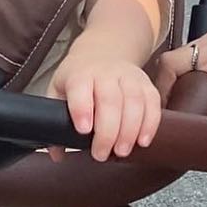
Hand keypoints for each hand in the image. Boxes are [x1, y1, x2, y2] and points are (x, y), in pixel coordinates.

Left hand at [48, 52, 162, 162]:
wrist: (104, 51)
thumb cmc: (80, 77)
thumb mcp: (59, 90)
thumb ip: (54, 121)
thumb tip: (56, 154)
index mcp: (80, 74)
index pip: (80, 88)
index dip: (82, 109)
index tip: (83, 130)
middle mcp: (105, 73)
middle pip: (110, 100)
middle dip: (108, 131)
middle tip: (101, 154)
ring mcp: (128, 77)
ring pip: (134, 101)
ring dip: (130, 130)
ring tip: (122, 151)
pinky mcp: (146, 84)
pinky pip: (152, 103)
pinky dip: (150, 124)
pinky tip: (143, 141)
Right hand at [155, 30, 206, 145]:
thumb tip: (182, 135)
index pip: (170, 63)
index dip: (161, 87)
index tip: (166, 108)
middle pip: (170, 59)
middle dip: (164, 85)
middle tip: (172, 107)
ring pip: (172, 58)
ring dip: (169, 80)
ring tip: (176, 100)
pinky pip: (179, 57)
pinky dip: (175, 75)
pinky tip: (180, 90)